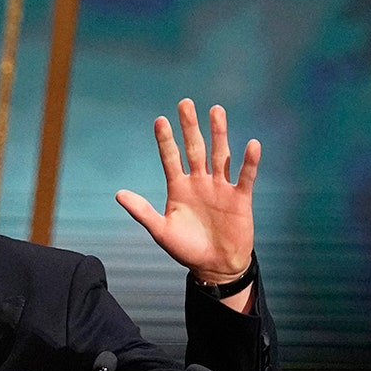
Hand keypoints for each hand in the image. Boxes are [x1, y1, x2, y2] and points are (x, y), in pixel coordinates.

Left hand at [116, 100, 259, 284]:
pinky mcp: (240, 197)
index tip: (160, 120)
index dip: (166, 140)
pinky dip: (249, 162)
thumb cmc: (187, 250)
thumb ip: (142, 211)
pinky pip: (245, 176)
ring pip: (220, 154)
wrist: (216, 267)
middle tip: (185, 103)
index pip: (171, 158)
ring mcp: (220, 187)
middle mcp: (200, 182)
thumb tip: (118, 194)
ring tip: (216, 110)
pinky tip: (251, 144)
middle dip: (190, 127)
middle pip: (195, 148)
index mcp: (179, 187)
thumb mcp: (161, 231)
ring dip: (219, 133)